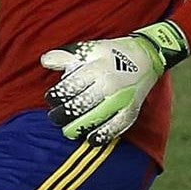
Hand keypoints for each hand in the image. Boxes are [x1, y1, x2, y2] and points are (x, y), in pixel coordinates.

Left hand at [40, 23, 189, 145]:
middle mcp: (109, 84)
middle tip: (54, 117)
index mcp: (97, 68)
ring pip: (97, 117)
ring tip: (67, 131)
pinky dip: (104, 134)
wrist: (145, 57)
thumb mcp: (88, 49)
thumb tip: (45, 62)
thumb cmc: (111, 53)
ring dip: (79, 127)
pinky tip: (91, 140)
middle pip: (82, 104)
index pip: (72, 85)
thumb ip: (65, 56)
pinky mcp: (131, 109)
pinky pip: (117, 126)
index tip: (50, 100)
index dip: (57, 95)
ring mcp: (121, 98)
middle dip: (64, 114)